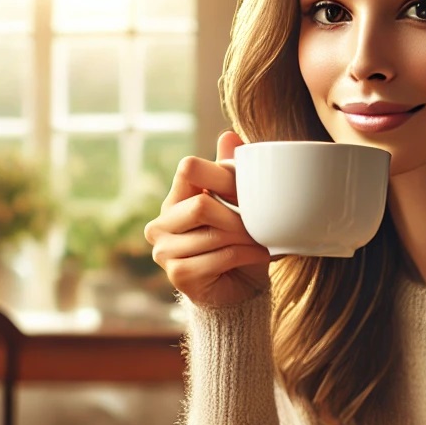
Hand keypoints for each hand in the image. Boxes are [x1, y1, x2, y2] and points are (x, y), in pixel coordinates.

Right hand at [144, 130, 272, 307]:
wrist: (240, 290)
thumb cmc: (238, 244)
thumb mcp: (237, 204)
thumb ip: (228, 171)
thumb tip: (229, 134)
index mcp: (174, 201)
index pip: (188, 169)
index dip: (221, 175)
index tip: (245, 191)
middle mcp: (161, 224)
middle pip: (201, 205)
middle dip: (238, 215)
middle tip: (260, 222)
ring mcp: (165, 251)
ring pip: (214, 233)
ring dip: (247, 237)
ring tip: (264, 240)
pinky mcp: (179, 274)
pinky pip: (220, 257)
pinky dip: (247, 255)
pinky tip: (260, 255)